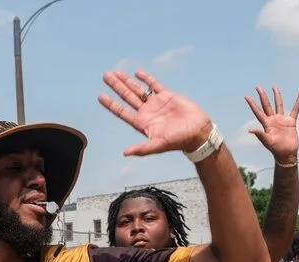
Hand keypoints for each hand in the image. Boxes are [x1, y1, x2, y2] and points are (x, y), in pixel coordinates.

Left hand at [99, 70, 213, 155]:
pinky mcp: (168, 96)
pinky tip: (137, 73)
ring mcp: (156, 103)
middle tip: (105, 76)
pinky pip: (154, 85)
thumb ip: (142, 149)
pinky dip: (146, 79)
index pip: (122, 112)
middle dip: (116, 86)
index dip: (111, 104)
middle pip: (127, 97)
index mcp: (142, 123)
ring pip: (138, 89)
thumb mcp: (158, 145)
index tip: (100, 96)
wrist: (197, 132)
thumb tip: (125, 153)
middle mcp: (147, 112)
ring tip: (116, 72)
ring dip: (127, 81)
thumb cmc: (178, 141)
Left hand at [244, 86, 298, 163]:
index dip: (252, 104)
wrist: (286, 153)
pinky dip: (298, 103)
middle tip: (258, 87)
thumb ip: (260, 134)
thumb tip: (250, 130)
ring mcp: (282, 120)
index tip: (246, 96)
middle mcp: (273, 120)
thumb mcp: (267, 141)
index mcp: (266, 124)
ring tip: (274, 87)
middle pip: (267, 105)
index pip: (258, 111)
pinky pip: (295, 110)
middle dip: (262, 96)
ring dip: (277, 96)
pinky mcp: (291, 122)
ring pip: (279, 105)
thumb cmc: (275, 149)